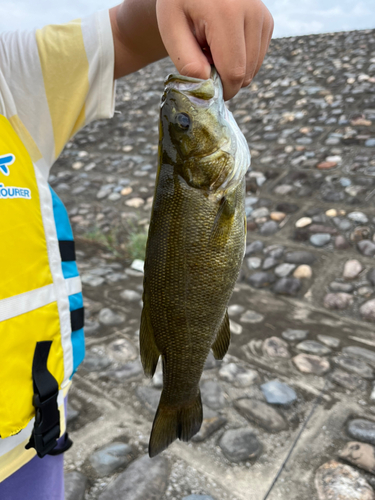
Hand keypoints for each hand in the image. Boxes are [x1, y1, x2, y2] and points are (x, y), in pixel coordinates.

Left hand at [156, 0, 273, 99]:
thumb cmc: (179, 5)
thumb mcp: (171, 30)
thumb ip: (187, 62)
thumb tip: (208, 86)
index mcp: (227, 13)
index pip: (233, 72)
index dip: (220, 90)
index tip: (204, 87)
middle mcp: (252, 13)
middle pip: (246, 73)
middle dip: (224, 79)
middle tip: (203, 61)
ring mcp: (263, 17)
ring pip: (253, 69)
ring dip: (232, 70)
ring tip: (212, 49)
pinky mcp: (267, 23)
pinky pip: (256, 59)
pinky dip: (240, 61)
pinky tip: (223, 44)